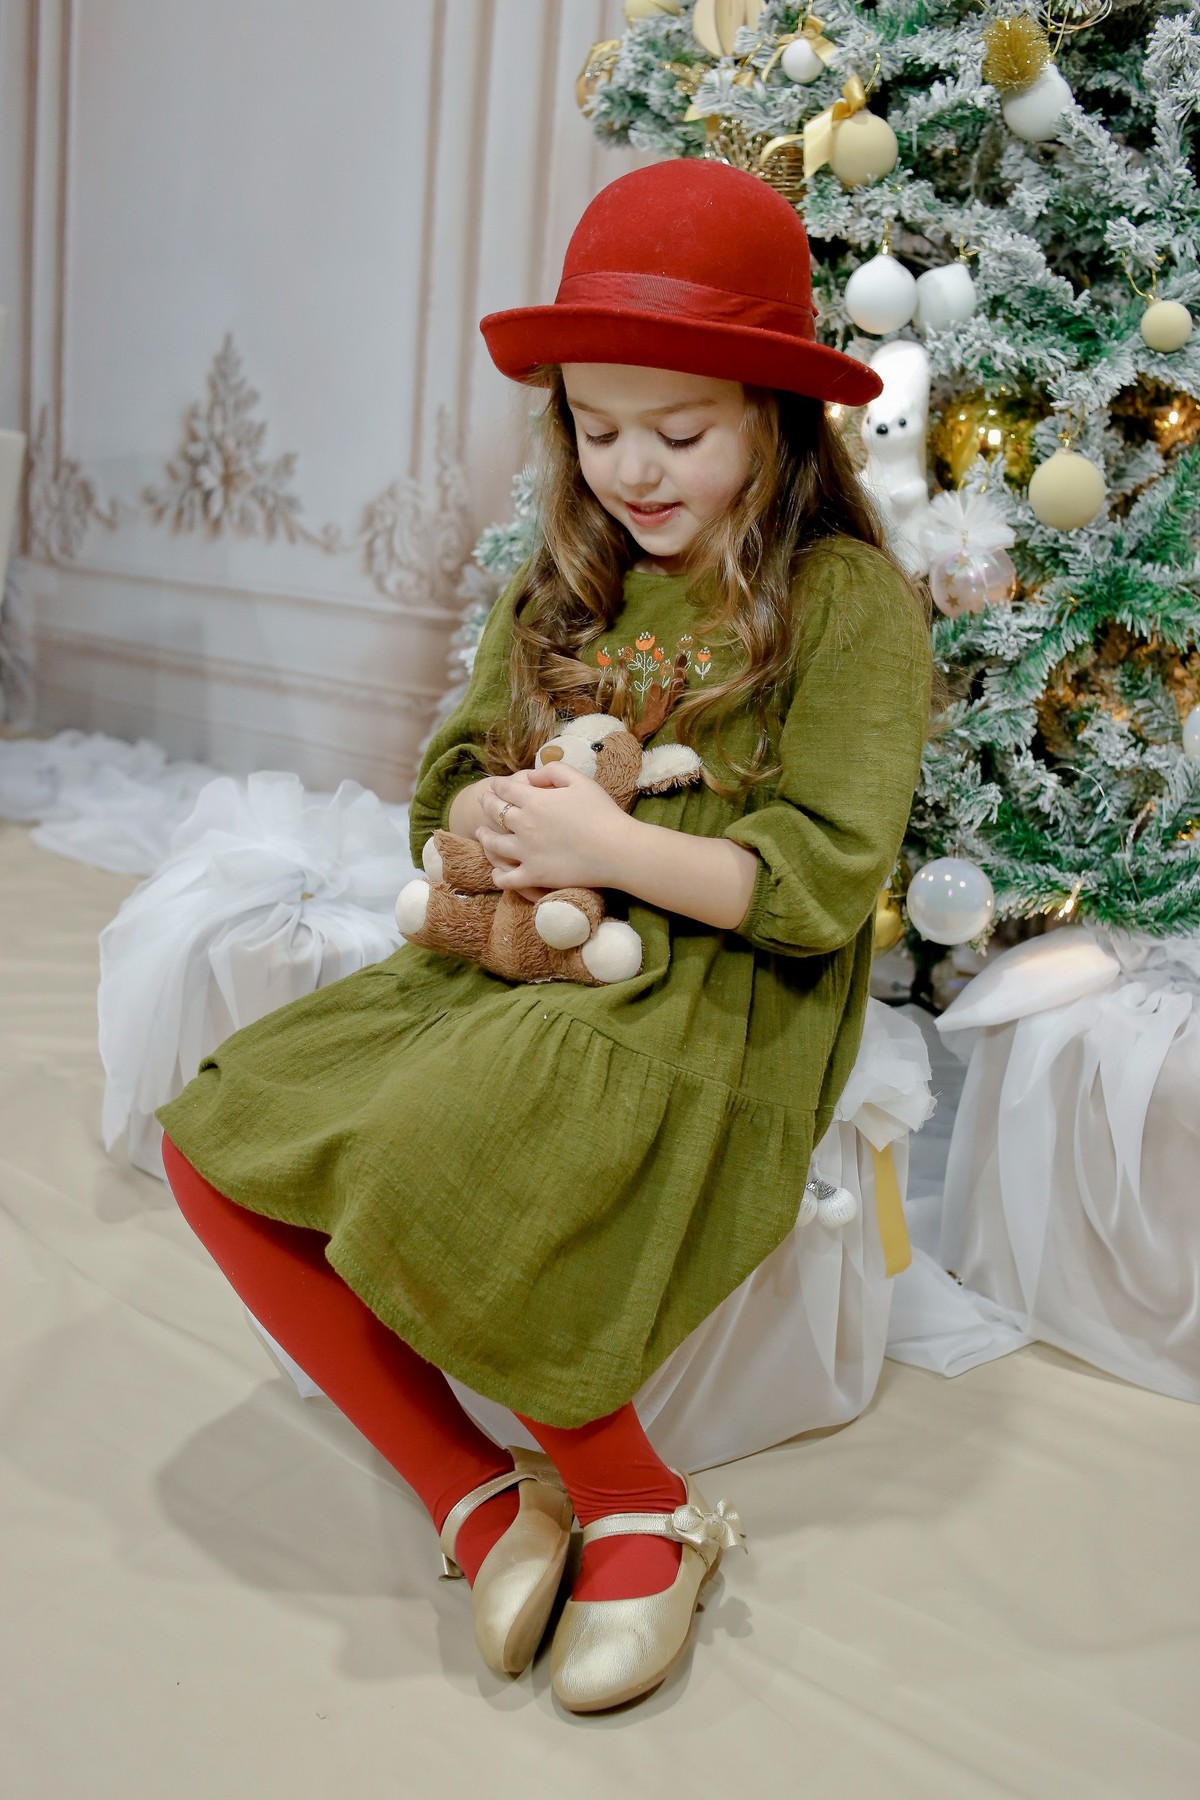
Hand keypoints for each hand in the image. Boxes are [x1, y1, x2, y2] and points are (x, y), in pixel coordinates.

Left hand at [475, 763, 634, 891]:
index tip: (494, 785)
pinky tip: (497, 871)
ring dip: (484, 836)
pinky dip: (498, 874)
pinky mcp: (534, 875)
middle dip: (486, 803)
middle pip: (495, 812)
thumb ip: (553, 771)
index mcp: (534, 800)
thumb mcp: (580, 780)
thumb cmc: (603, 813)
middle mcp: (524, 825)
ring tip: (481, 833)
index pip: (505, 789)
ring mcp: (526, 852)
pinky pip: (506, 878)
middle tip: (483, 801)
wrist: (616, 850)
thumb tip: (532, 776)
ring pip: (493, 844)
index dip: (497, 785)